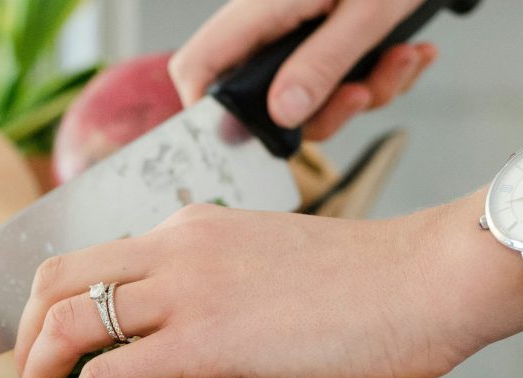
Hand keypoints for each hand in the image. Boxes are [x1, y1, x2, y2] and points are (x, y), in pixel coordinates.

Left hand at [14, 192, 522, 377]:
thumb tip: (164, 334)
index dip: (45, 308)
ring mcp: (185, 291)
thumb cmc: (354, 282)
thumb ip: (203, 282)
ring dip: (37, 374)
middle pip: (53, 282)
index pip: (83, 260)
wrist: (420, 280)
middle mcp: (170, 248)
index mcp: (182, 228)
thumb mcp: (257, 260)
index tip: (44, 350)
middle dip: (22, 338)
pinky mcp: (206, 341)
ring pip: (68, 323)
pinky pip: (112, 371)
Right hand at [169, 0, 436, 139]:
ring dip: (363, 92)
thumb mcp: (365, 12)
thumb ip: (322, 64)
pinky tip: (407, 52)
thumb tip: (284, 114)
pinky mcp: (324, 36)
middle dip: (322, 111)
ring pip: (309, 96)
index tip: (247, 137)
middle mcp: (268, 25)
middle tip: (360, 94)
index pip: (198, 67)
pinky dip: (377, 75)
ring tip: (401, 59)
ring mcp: (296, 32)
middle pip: (262, 98)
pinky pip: (338, 79)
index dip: (206, 111)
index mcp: (259, 11)